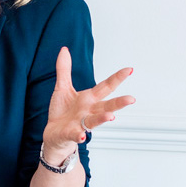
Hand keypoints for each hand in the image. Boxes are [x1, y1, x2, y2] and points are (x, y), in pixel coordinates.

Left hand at [42, 47, 135, 162]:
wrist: (53, 134)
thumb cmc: (62, 112)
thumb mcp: (62, 88)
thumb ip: (64, 70)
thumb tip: (64, 50)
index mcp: (89, 99)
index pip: (106, 87)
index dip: (117, 78)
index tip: (129, 70)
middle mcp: (89, 111)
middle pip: (106, 106)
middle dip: (119, 103)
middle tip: (131, 99)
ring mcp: (81, 123)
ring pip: (95, 121)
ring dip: (102, 119)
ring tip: (111, 116)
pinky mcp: (70, 134)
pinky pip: (75, 134)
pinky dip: (79, 135)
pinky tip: (82, 136)